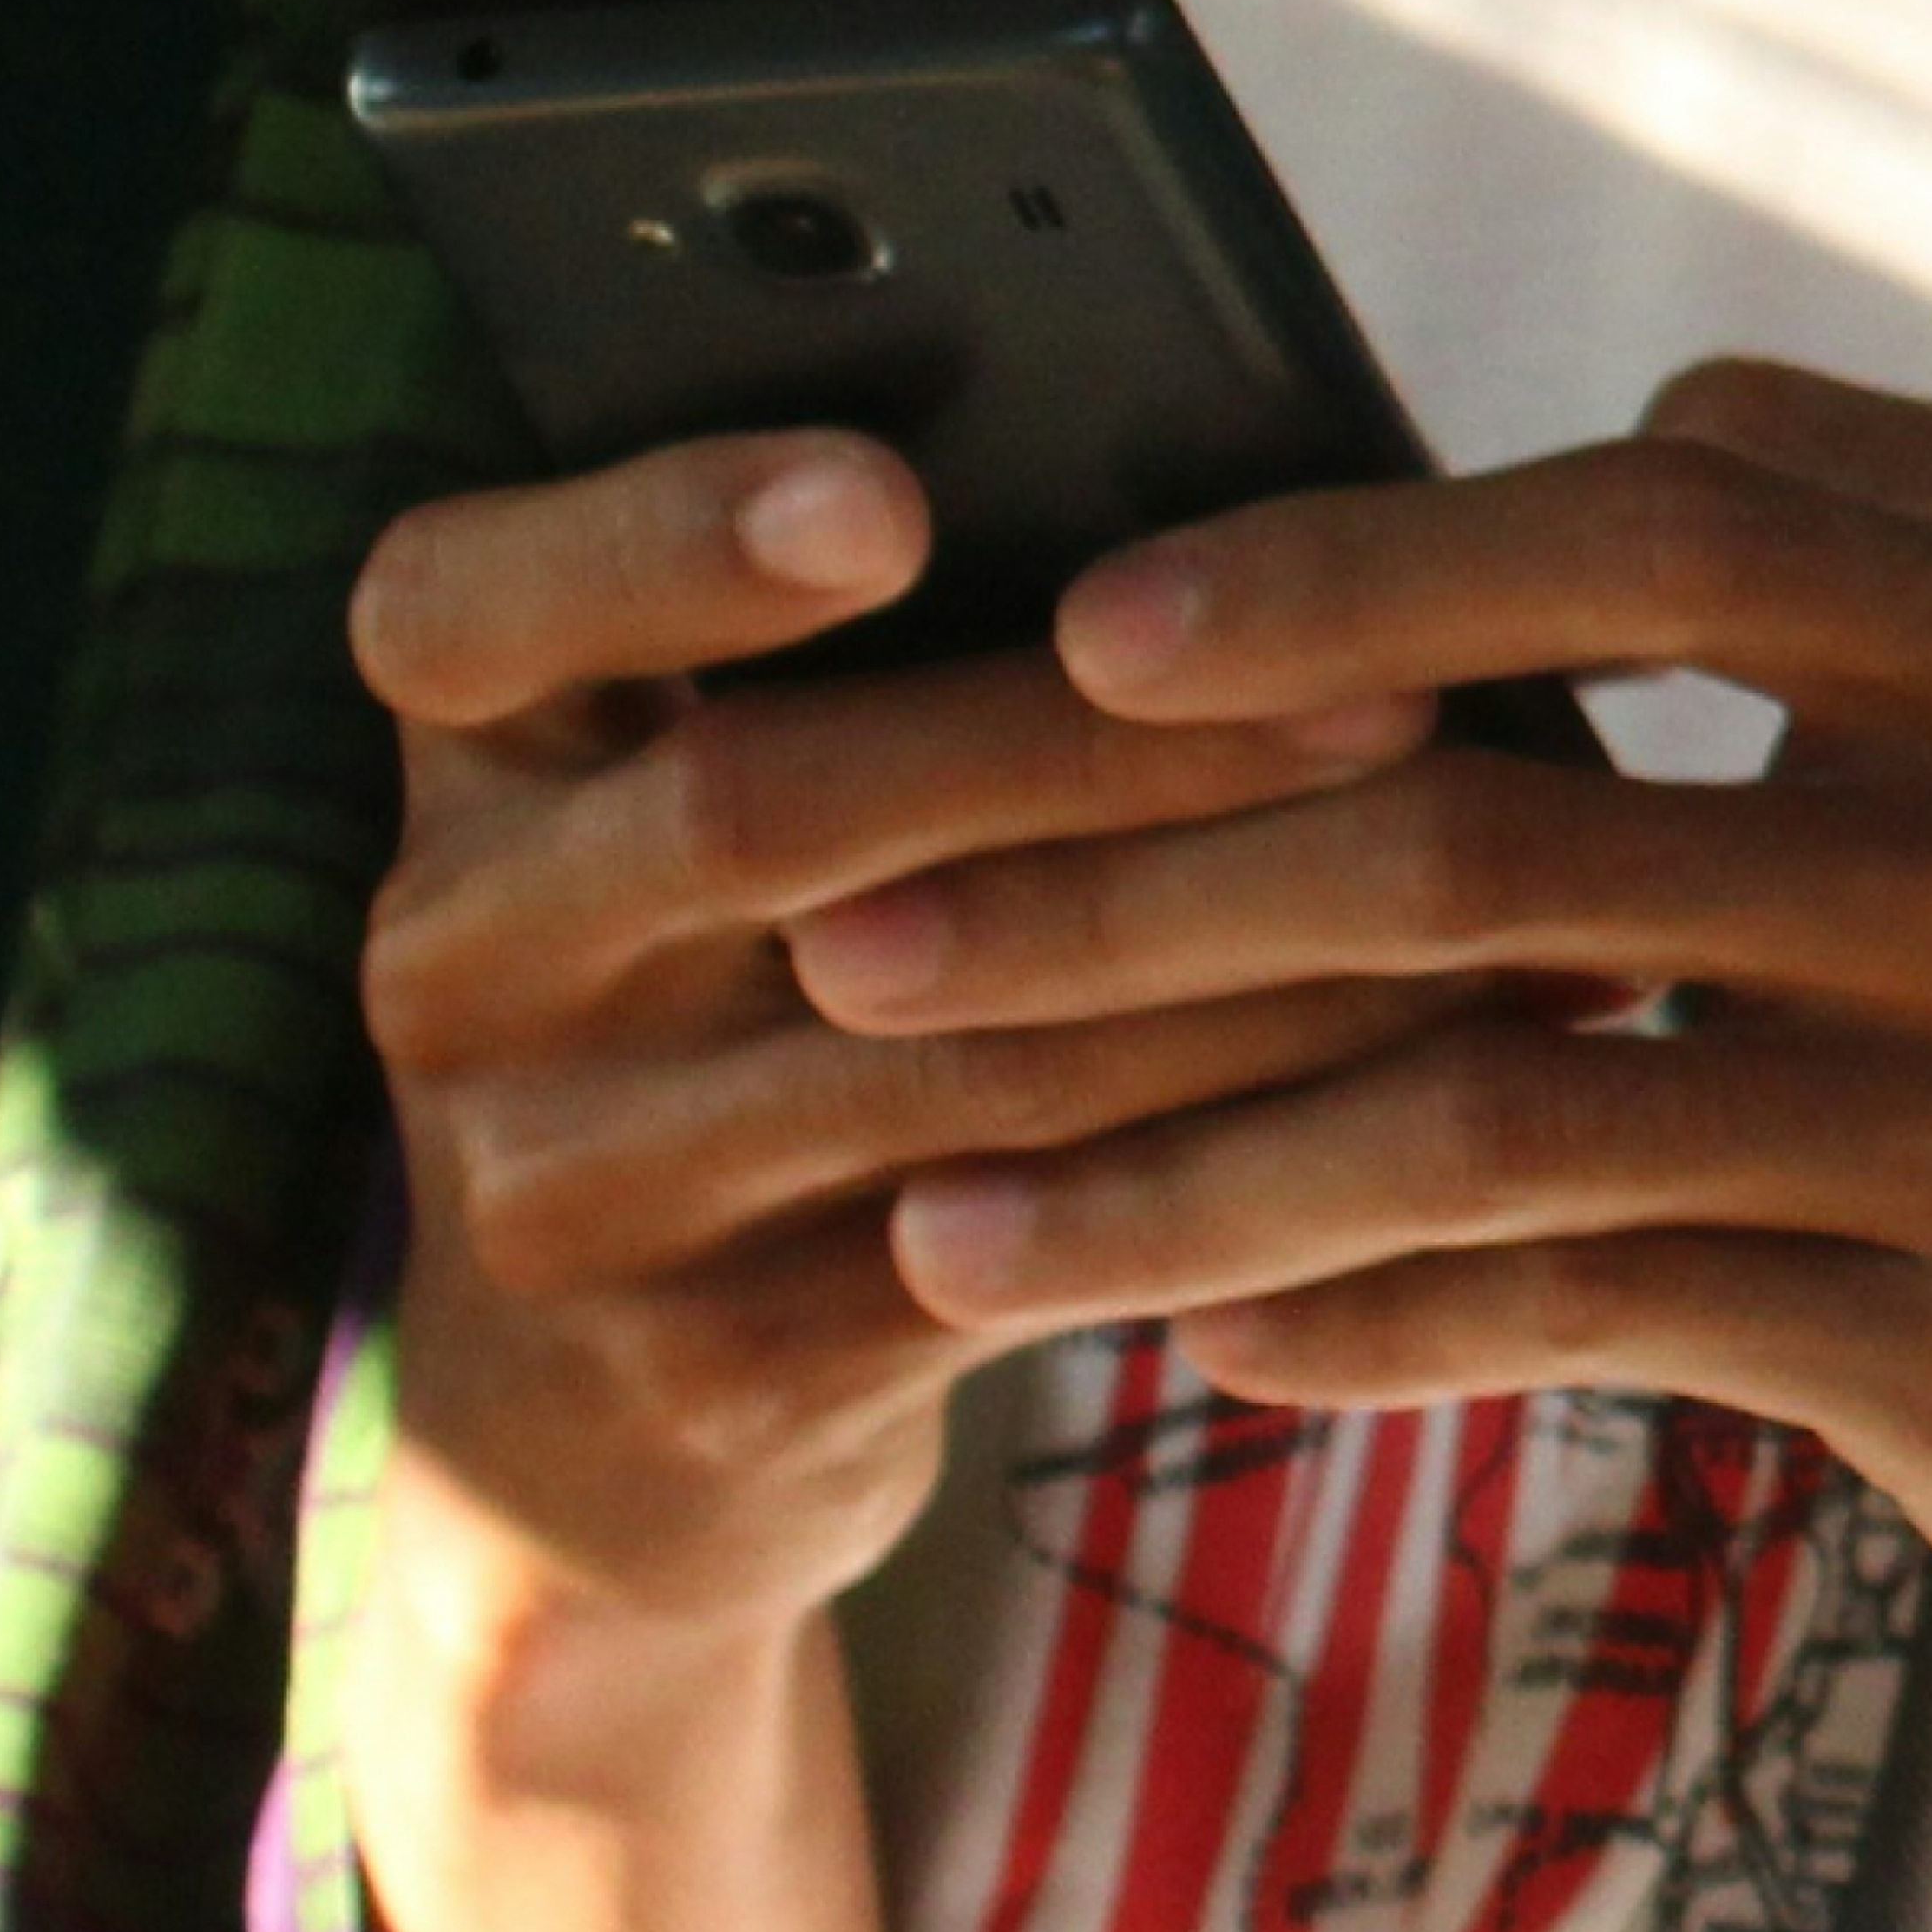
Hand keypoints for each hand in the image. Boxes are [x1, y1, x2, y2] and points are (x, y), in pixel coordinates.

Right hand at [347, 428, 1442, 1657]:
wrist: (588, 1437)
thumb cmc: (722, 1016)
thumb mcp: (692, 844)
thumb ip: (848, 685)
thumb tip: (1216, 509)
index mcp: (461, 777)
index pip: (453, 614)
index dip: (657, 535)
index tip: (888, 494)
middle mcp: (460, 973)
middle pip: (756, 814)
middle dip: (1093, 745)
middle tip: (1383, 688)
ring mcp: (569, 1194)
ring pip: (940, 1046)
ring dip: (1239, 957)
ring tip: (1477, 874)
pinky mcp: (717, 1375)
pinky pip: (1018, 1245)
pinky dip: (1237, 1150)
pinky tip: (1421, 1080)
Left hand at [784, 362, 1931, 1716]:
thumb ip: (1863, 541)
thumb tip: (1495, 500)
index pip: (1646, 523)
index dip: (1338, 570)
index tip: (1082, 640)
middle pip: (1491, 820)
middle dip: (1132, 883)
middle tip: (861, 928)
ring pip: (1486, 1103)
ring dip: (1172, 1152)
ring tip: (936, 1209)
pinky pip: (1588, 1310)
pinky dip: (1364, 1317)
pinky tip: (1190, 1331)